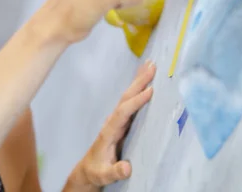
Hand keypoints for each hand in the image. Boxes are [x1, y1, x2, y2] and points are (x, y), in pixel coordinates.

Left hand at [64, 61, 156, 190]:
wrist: (89, 170)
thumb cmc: (97, 171)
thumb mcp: (104, 175)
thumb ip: (114, 171)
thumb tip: (127, 167)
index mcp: (109, 131)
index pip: (123, 112)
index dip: (136, 101)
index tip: (150, 90)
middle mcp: (112, 122)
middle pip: (125, 98)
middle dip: (138, 82)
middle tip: (152, 66)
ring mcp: (117, 121)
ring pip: (128, 97)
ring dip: (139, 81)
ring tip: (150, 65)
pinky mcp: (122, 123)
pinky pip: (131, 102)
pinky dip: (139, 90)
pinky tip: (146, 82)